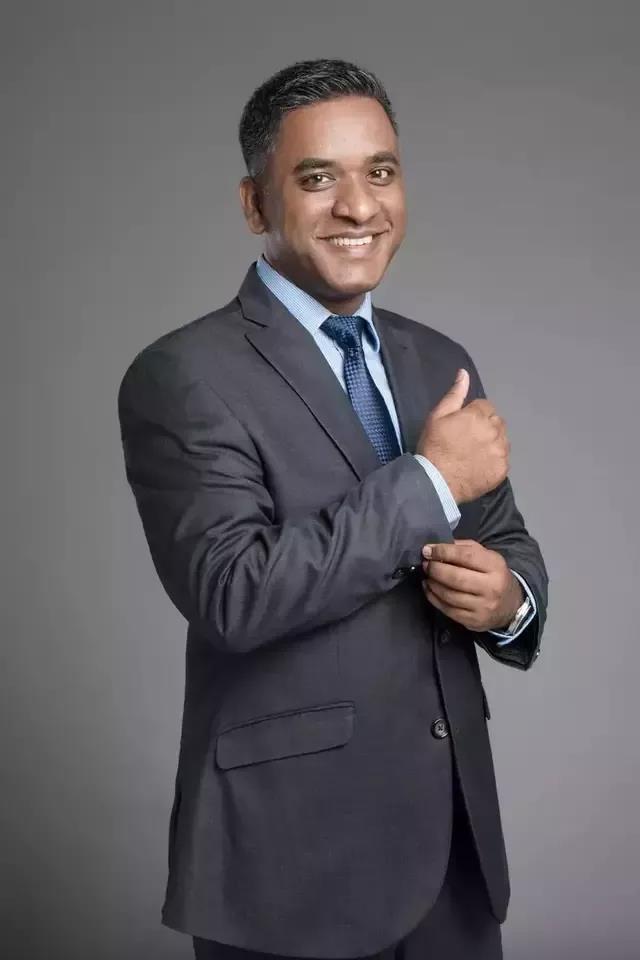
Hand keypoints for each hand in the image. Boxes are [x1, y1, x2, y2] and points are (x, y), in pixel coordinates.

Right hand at [415, 369, 509, 503]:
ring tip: (474, 453)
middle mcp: (494, 430)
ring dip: (493, 442)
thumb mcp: (437, 416)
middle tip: (468, 440)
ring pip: (502, 439)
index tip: (462, 426)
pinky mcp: (503, 469)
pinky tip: (480, 465)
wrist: (436, 482)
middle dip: (486, 426)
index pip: (485, 406)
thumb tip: (464, 373)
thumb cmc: (434, 447)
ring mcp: (501, 451)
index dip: (473, 415)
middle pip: (497, 422)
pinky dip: (494, 460)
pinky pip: (503, 459)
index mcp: (479, 415)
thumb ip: (455, 394)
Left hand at [420, 538, 523, 631]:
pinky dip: (434, 598)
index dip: (443, 552)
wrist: (510, 605)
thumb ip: (463, 548)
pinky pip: (447, 610)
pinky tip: (429, 590)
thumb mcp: (486, 556)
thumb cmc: (493, 575)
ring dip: (432, 584)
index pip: (466, 556)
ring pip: (449, 595)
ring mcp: (483, 606)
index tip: (427, 550)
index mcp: (495, 566)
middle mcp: (491, 587)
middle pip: (455, 577)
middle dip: (435, 569)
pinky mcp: (474, 621)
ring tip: (427, 576)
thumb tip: (435, 547)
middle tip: (425, 565)